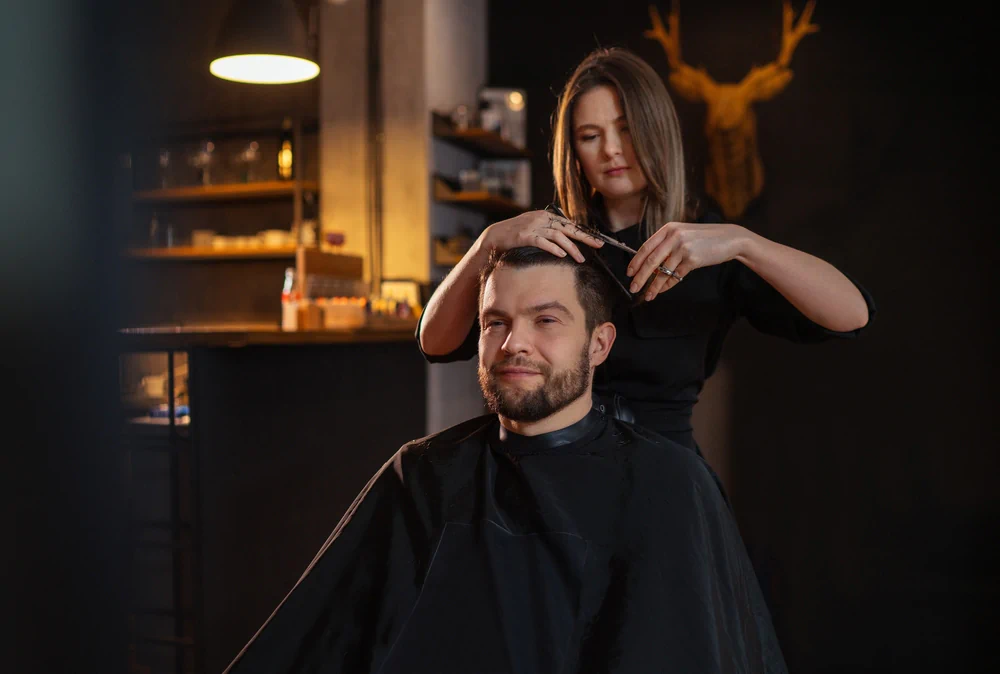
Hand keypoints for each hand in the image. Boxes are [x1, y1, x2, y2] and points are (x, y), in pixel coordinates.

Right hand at [482, 210, 603, 262]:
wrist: (493, 237)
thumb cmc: (515, 236)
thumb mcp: (534, 229)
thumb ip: (548, 231)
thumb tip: (565, 240)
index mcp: (545, 215)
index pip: (568, 224)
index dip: (583, 232)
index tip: (596, 241)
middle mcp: (541, 218)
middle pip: (567, 228)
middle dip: (585, 237)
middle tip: (598, 246)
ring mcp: (532, 226)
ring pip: (557, 236)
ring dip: (571, 248)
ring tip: (580, 258)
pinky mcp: (524, 236)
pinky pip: (542, 241)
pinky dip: (553, 248)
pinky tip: (562, 255)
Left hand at [626, 221, 749, 299]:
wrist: (729, 239)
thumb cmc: (705, 238)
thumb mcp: (683, 235)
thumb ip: (667, 246)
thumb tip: (650, 266)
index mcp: (668, 229)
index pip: (646, 247)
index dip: (635, 261)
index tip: (629, 272)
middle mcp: (674, 236)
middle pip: (650, 260)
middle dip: (640, 276)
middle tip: (633, 287)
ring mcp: (683, 247)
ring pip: (662, 271)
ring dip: (653, 286)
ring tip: (647, 295)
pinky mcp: (692, 259)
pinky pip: (675, 276)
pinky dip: (667, 285)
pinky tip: (661, 291)